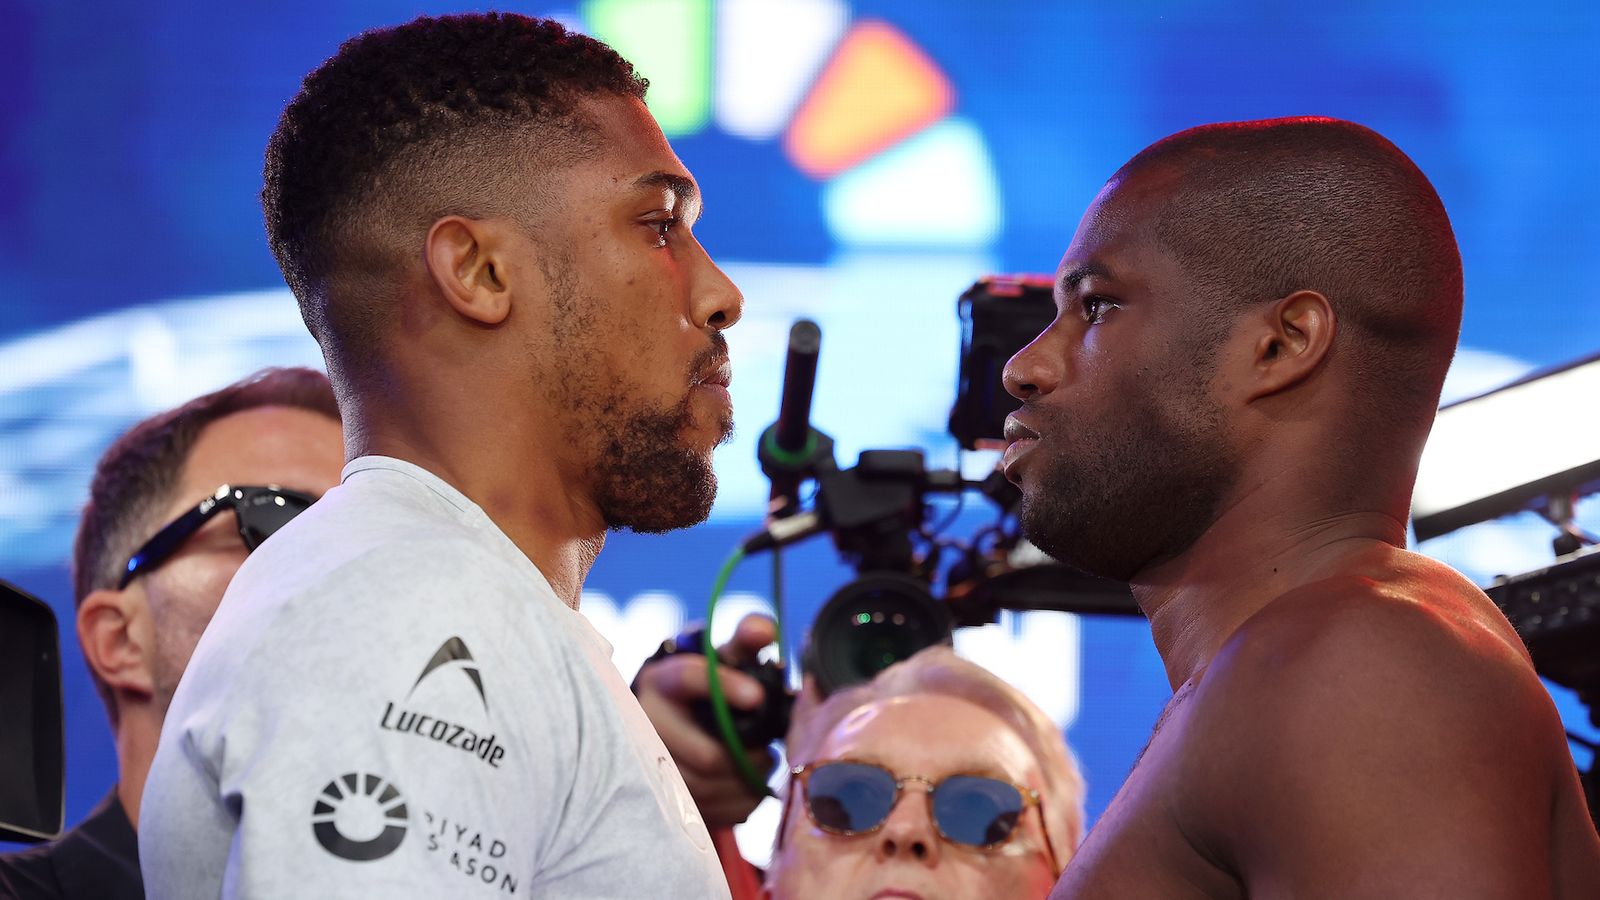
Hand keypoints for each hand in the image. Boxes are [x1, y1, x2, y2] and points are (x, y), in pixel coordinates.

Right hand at [636, 614, 778, 827]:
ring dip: (748, 778)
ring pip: (711, 787)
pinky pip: (714, 812)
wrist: (676, 721)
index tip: (759, 697)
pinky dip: (742, 800)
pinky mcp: (667, 800)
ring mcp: (652, 769)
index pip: (689, 679)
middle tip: (770, 747)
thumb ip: (747, 638)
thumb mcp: (724, 657)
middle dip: (750, 754)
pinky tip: (748, 782)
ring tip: (761, 761)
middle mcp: (647, 725)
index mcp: (664, 682)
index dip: (724, 686)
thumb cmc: (711, 685)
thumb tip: (762, 630)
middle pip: (707, 755)